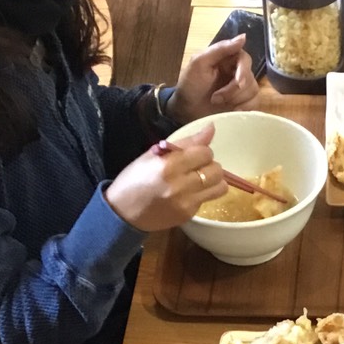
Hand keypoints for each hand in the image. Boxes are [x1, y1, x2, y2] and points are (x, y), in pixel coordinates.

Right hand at [104, 123, 226, 231]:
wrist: (123, 213)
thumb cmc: (134, 179)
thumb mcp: (154, 154)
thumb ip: (186, 142)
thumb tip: (212, 128)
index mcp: (169, 165)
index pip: (205, 152)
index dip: (201, 151)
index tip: (191, 154)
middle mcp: (180, 185)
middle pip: (216, 169)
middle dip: (209, 165)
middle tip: (195, 167)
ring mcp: (186, 203)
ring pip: (220, 187)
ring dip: (212, 180)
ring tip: (197, 179)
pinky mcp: (189, 215)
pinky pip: (209, 199)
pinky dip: (202, 193)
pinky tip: (187, 192)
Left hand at [168, 35, 260, 122]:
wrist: (185, 111)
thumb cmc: (190, 85)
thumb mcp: (200, 63)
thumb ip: (220, 49)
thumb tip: (243, 37)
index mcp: (228, 59)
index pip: (245, 59)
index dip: (243, 70)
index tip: (237, 82)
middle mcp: (238, 72)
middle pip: (250, 77)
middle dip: (233, 90)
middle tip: (215, 98)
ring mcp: (242, 90)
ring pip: (253, 91)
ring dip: (236, 100)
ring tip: (217, 104)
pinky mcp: (244, 105)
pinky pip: (254, 105)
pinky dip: (244, 109)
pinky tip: (232, 112)